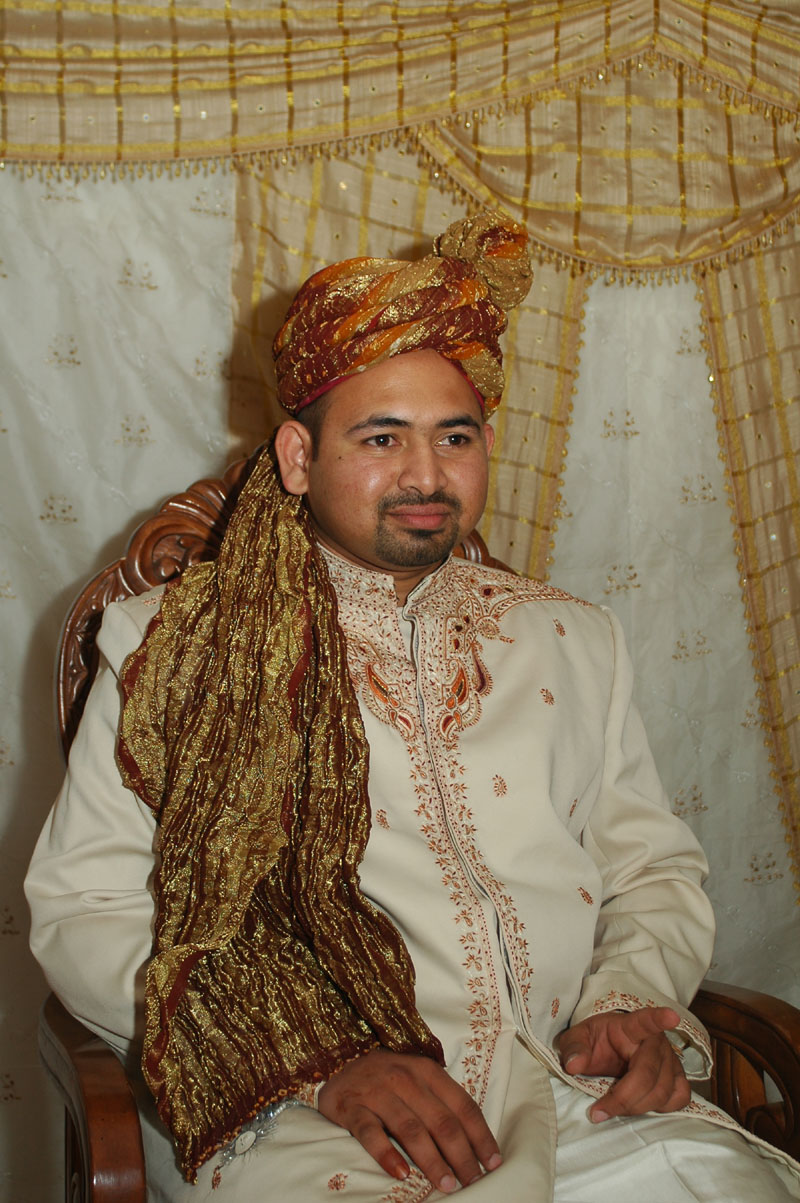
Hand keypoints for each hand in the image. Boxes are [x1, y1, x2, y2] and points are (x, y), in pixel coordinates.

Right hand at [317, 1047, 501, 1192]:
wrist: (338, 1060)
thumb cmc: (386, 1076)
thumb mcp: (417, 1078)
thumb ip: (440, 1101)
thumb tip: (471, 1143)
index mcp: (427, 1071)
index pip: (462, 1106)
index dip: (480, 1136)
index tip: (492, 1162)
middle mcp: (405, 1079)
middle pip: (441, 1121)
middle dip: (461, 1155)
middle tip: (472, 1181)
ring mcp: (378, 1093)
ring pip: (411, 1129)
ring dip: (431, 1160)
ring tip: (446, 1184)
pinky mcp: (352, 1108)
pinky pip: (371, 1134)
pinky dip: (387, 1155)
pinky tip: (401, 1174)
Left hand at [557, 1006, 689, 1121]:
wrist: (609, 1047)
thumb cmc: (596, 1042)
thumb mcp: (576, 1039)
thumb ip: (573, 1048)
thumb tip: (573, 1065)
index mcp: (630, 1026)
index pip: (645, 1021)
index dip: (659, 1019)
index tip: (672, 1016)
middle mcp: (656, 1042)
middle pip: (648, 1075)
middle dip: (623, 1099)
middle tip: (598, 1112)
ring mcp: (671, 1060)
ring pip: (662, 1092)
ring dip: (636, 1108)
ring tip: (613, 1109)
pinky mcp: (678, 1078)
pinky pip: (679, 1098)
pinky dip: (663, 1108)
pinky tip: (643, 1106)